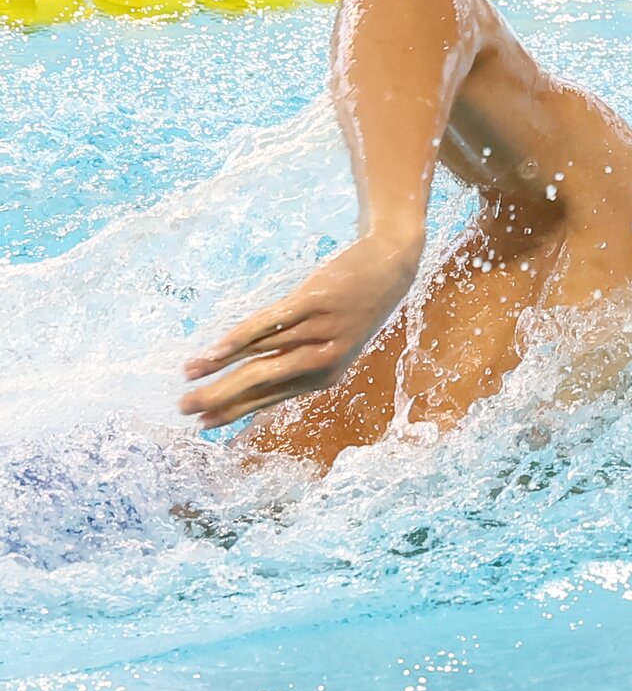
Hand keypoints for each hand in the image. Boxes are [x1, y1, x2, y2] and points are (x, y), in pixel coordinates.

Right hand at [179, 230, 422, 428]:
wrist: (390, 266)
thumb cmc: (354, 308)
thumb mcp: (334, 342)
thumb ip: (298, 360)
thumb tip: (252, 377)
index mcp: (324, 375)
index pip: (270, 398)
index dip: (236, 411)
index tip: (203, 424)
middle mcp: (321, 359)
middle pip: (260, 383)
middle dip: (219, 398)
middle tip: (183, 409)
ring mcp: (318, 331)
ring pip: (259, 355)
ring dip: (219, 367)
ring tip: (188, 374)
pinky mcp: (313, 302)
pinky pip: (268, 325)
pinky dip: (238, 340)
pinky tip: (215, 351)